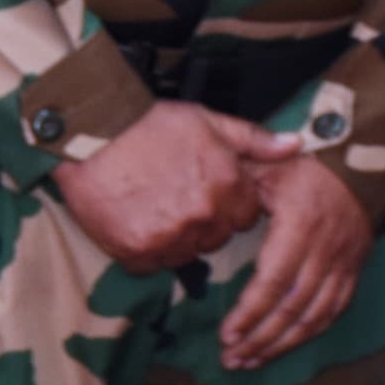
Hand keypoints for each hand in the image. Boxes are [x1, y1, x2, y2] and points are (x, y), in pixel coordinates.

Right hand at [55, 101, 290, 272]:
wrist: (89, 133)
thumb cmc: (146, 122)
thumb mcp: (206, 120)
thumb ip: (253, 139)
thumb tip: (296, 146)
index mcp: (227, 185)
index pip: (244, 216)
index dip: (224, 204)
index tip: (200, 190)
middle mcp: (204, 215)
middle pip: (216, 238)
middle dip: (200, 223)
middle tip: (171, 198)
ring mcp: (170, 236)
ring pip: (185, 253)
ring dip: (172, 239)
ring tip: (148, 209)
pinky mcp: (136, 250)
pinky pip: (150, 264)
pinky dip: (142, 249)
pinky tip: (130, 221)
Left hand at [219, 154, 373, 370]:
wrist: (360, 169)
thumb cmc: (303, 167)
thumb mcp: (267, 163)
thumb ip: (234, 182)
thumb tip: (208, 198)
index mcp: (301, 225)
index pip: (274, 281)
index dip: (250, 312)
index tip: (226, 335)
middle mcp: (326, 250)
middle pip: (293, 307)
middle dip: (261, 338)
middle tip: (231, 358)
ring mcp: (343, 265)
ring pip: (315, 316)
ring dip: (282, 344)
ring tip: (249, 361)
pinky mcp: (352, 273)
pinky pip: (333, 312)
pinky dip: (308, 334)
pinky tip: (282, 347)